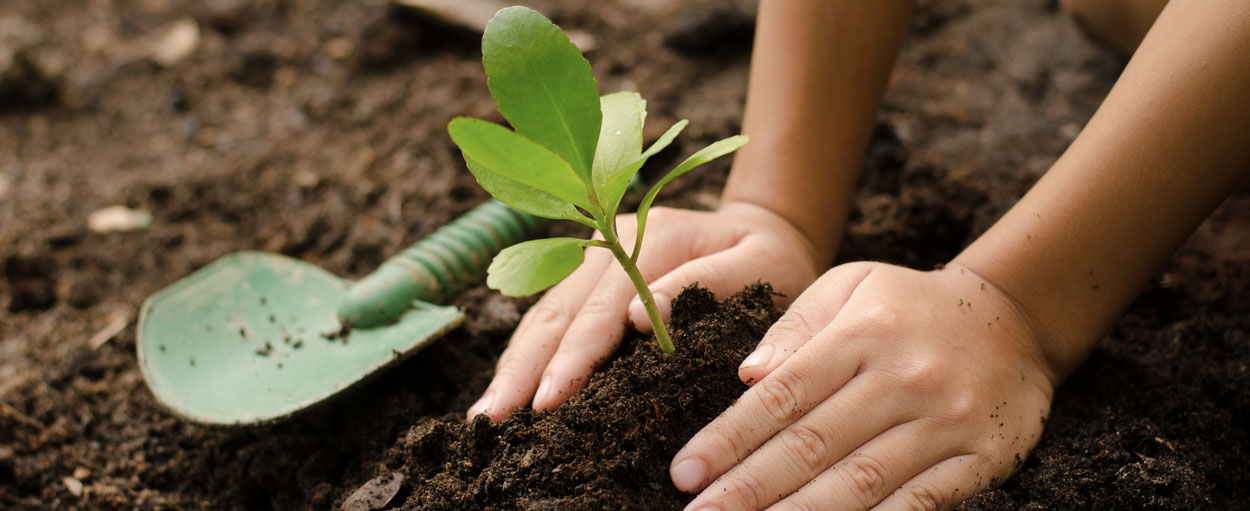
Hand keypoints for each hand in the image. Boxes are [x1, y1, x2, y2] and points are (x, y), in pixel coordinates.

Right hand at [466, 201, 825, 420]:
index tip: (550, 399)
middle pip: (556, 312)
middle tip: (493, 419)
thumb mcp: (762, 265)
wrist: (765, 229)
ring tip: (486, 415)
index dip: (573, 356)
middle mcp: (609, 242)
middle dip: (523, 369)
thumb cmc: (771, 258)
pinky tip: (507, 390)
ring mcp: (593, 258)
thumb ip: (711, 282)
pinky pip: (549, 318)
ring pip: (542, 316)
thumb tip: (642, 317)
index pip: (601, 308)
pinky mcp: (588, 278)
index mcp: (650, 237)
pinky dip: (526, 355)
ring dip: (513, 366)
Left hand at [671, 262, 1058, 509]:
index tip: (684, 472)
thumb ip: (796, 325)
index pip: (782, 396)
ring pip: (859, 483)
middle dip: (747, 489)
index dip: (729, 439)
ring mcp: (944, 424)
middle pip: (811, 447)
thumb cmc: (910, 305)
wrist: (1017, 318)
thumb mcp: (851, 285)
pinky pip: (919, 506)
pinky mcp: (979, 460)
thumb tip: (747, 375)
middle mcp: (902, 380)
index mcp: (862, 335)